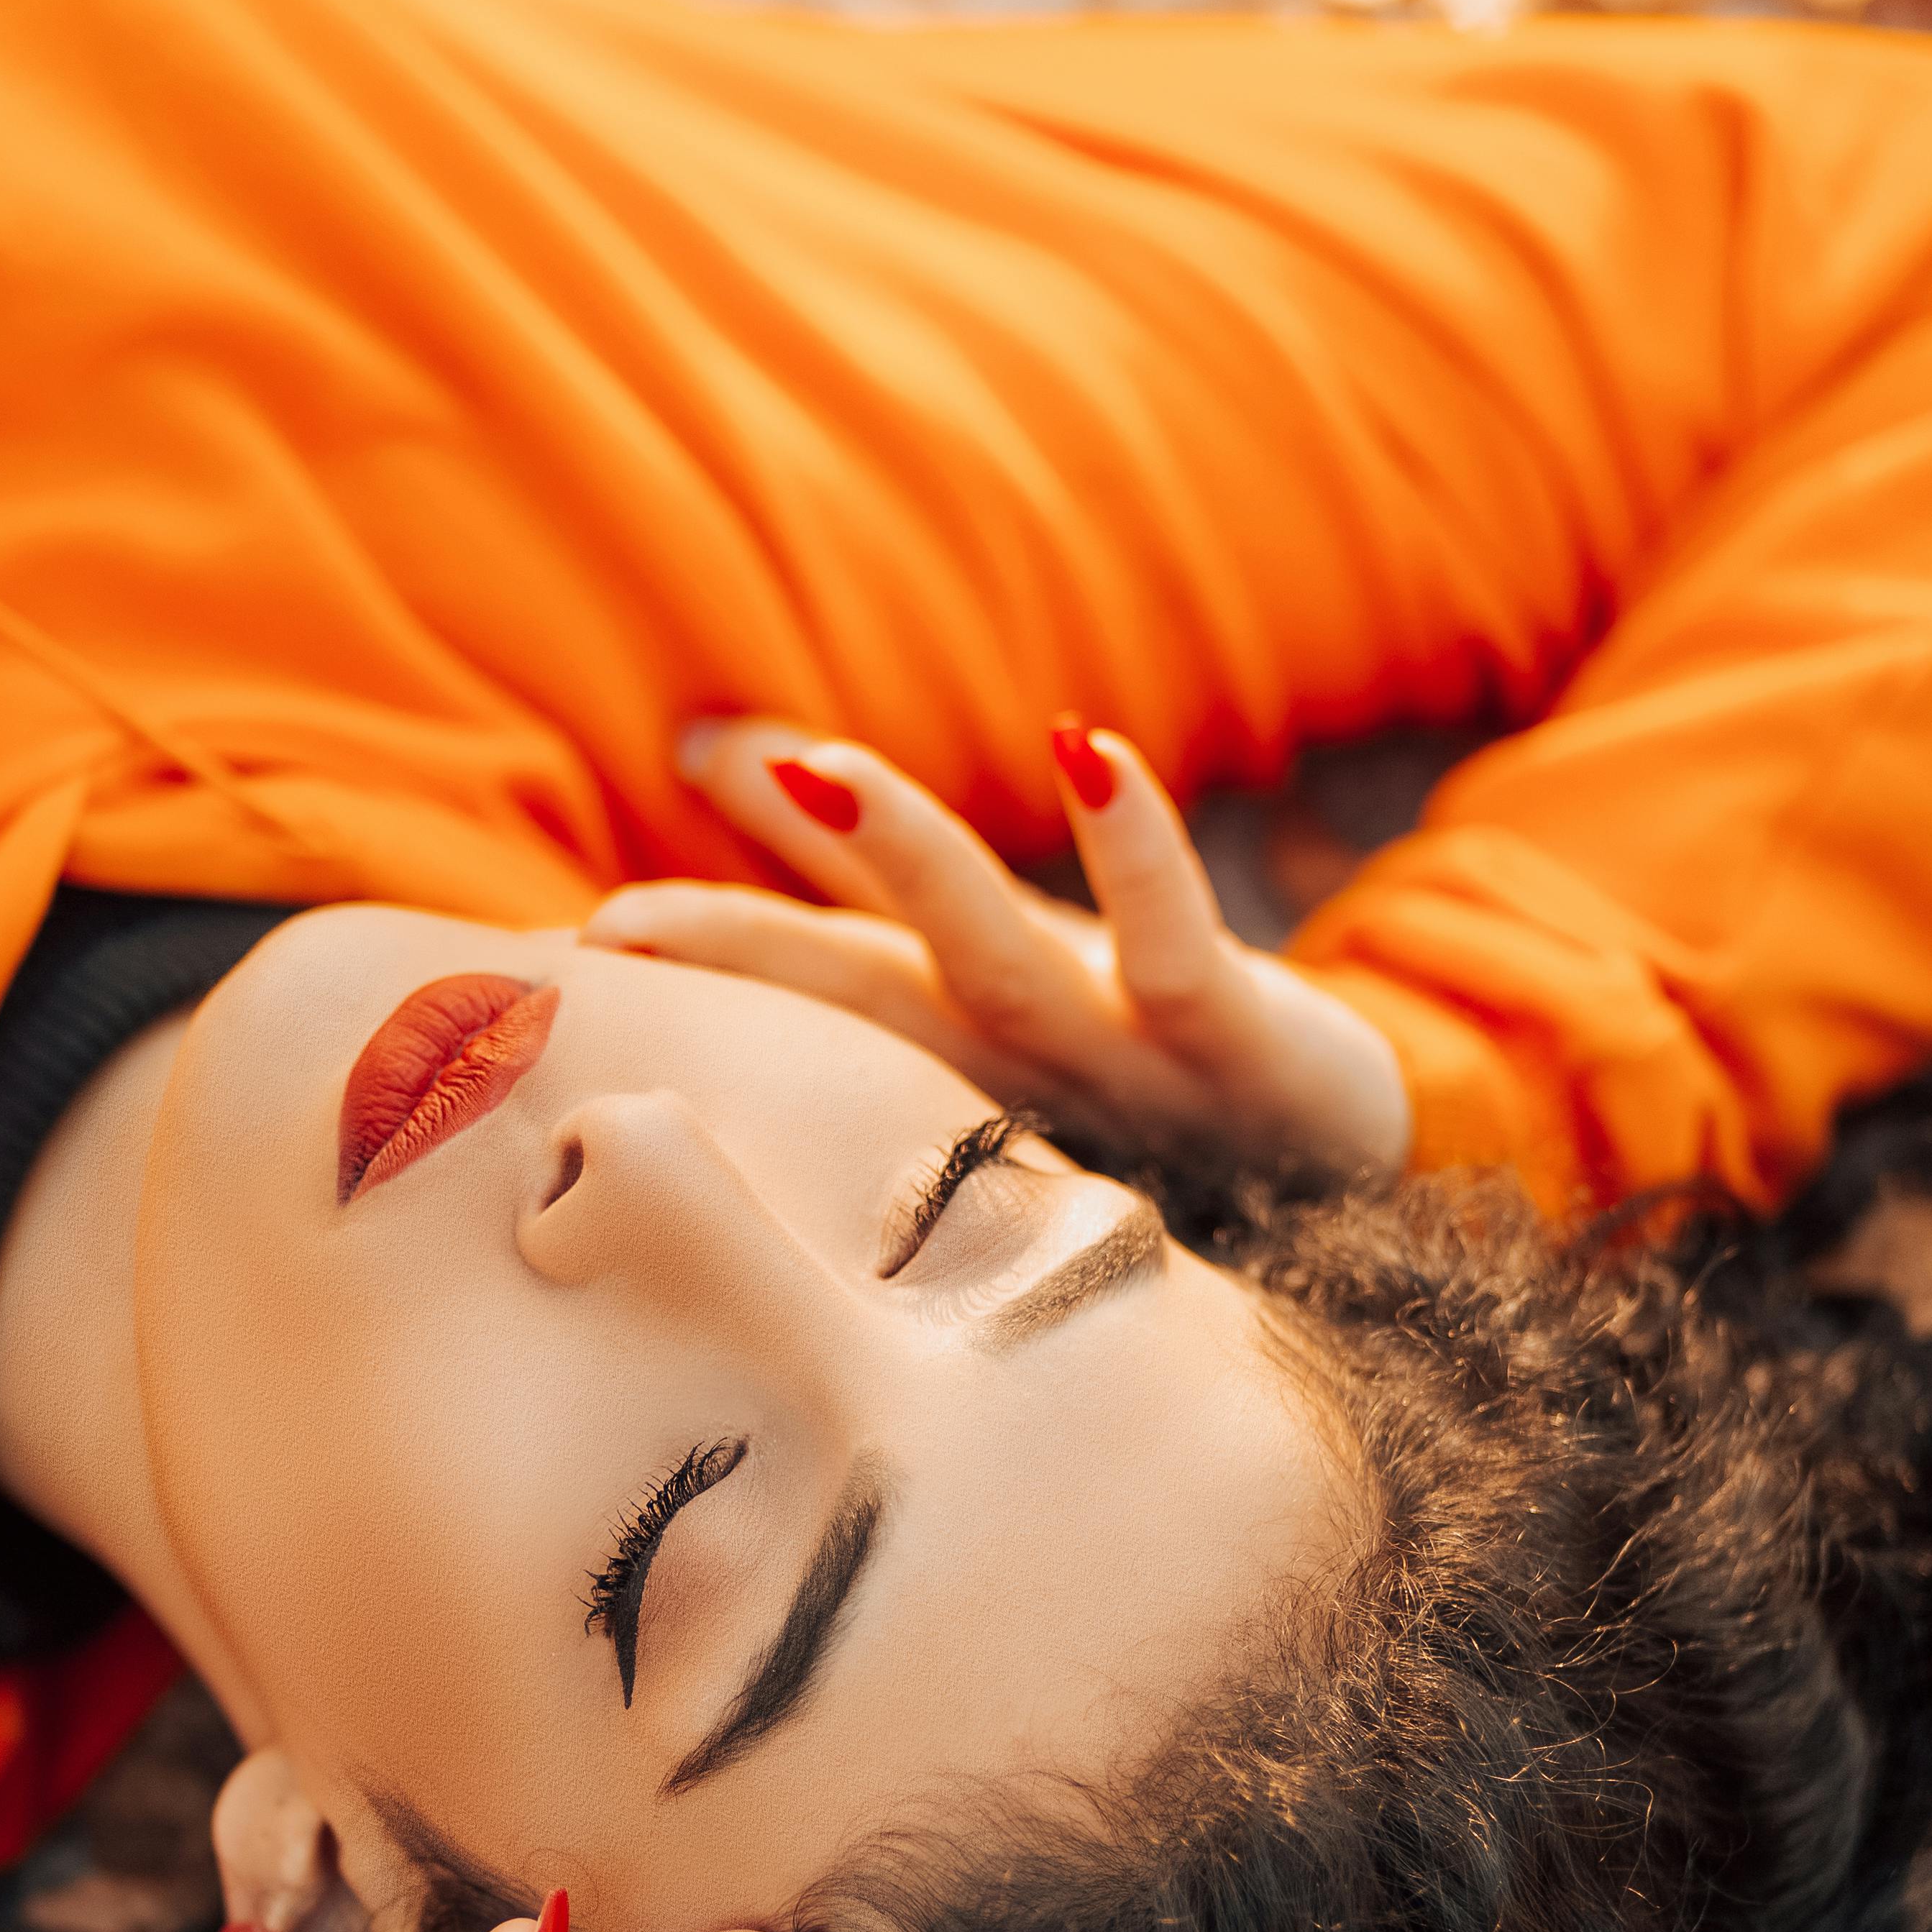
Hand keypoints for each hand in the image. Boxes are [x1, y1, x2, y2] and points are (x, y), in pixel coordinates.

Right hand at [583, 716, 1408, 1186]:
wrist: (1376, 1185)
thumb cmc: (1191, 1107)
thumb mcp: (1044, 1027)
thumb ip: (913, 956)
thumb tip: (785, 876)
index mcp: (964, 1067)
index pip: (807, 1002)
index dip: (695, 969)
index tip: (556, 958)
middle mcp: (1018, 1064)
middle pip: (859, 988)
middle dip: (741, 950)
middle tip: (612, 929)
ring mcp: (1117, 1050)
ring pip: (989, 950)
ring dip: (906, 856)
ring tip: (827, 766)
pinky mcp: (1229, 1026)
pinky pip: (1169, 927)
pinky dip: (1128, 837)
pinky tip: (1082, 746)